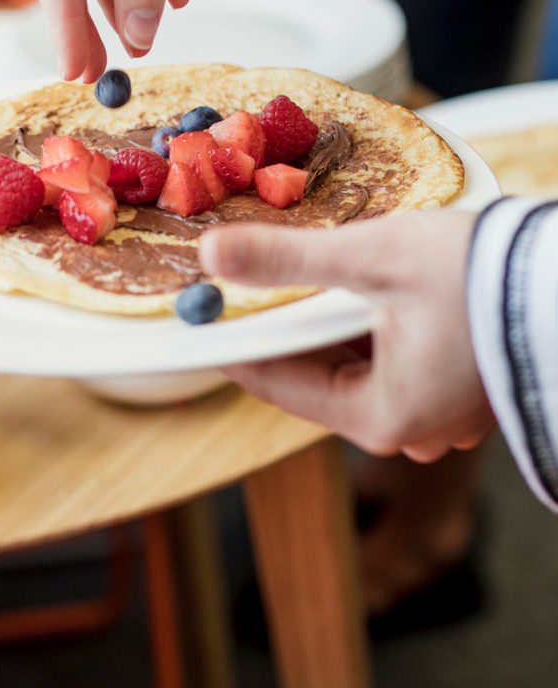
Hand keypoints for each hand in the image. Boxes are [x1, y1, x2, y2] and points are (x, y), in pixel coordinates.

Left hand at [199, 210, 495, 462]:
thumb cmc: (486, 277)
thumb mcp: (375, 259)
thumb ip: (287, 259)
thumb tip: (213, 257)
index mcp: (380, 417)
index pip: (275, 384)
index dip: (233, 342)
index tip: (202, 310)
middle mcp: (407, 431)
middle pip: (312, 375)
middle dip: (282, 325)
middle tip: (246, 279)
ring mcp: (434, 414)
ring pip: (349, 366)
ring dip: (323, 321)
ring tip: (300, 274)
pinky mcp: (454, 389)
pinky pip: (386, 361)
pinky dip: (362, 326)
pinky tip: (353, 288)